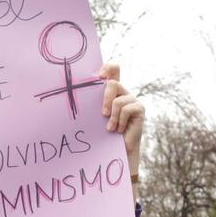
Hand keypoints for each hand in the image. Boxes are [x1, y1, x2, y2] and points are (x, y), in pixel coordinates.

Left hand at [99, 63, 143, 177]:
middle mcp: (124, 92)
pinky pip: (126, 109)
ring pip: (118, 100)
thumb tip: (76, 93)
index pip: (114, 69)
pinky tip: (119, 129)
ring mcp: (133, 99)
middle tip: (102, 114)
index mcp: (113, 91)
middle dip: (105, 99)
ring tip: (110, 128)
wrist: (119, 149)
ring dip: (112, 117)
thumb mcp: (97, 115)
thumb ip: (94, 103)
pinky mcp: (140, 108)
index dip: (108, 67)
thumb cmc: (105, 132)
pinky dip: (120, 121)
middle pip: (113, 83)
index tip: (99, 76)